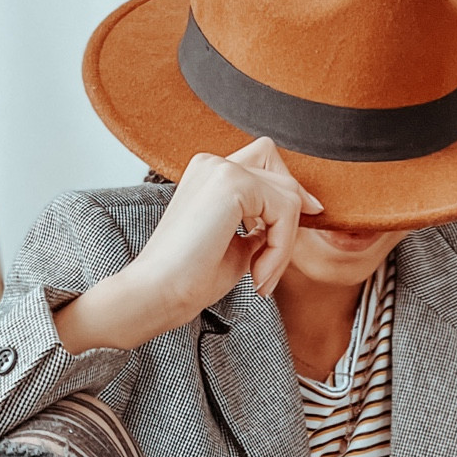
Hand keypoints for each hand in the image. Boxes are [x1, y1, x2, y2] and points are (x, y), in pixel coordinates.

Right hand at [54, 139, 322, 353]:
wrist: (157, 293)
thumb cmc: (190, 279)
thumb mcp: (238, 245)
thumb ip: (263, 225)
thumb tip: (299, 212)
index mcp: (208, 173)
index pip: (264, 166)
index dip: (287, 193)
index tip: (289, 237)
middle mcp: (212, 162)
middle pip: (279, 169)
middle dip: (289, 217)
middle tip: (270, 267)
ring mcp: (221, 168)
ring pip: (287, 193)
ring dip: (285, 242)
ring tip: (261, 277)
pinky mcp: (232, 183)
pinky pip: (284, 210)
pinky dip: (281, 247)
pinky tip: (257, 274)